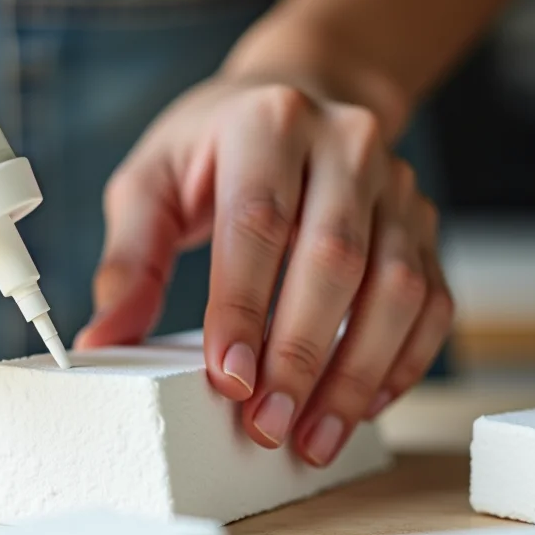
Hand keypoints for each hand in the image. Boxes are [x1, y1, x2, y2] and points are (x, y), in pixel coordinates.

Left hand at [77, 78, 453, 466]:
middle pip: (335, 260)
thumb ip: (130, 261)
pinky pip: (431, 302)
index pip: (259, 223)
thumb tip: (103, 341)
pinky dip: (403, 363)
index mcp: (268, 123)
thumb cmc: (214, 149)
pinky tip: (361, 407)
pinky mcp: (425, 227)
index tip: (229, 377)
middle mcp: (346, 146)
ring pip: (396, 287)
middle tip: (267, 424)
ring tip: (313, 437)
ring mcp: (397, 187)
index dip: (244, 307)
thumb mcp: (151, 183)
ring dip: (355, 375)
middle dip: (300, 355)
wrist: (299, 96)